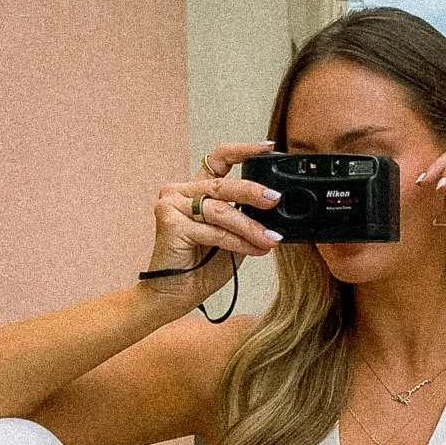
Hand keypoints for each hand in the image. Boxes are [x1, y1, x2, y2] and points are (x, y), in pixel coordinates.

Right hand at [141, 141, 283, 306]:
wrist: (174, 296)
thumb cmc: (201, 268)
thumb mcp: (234, 238)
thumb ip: (246, 220)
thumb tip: (276, 209)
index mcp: (195, 191)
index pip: (218, 160)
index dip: (244, 150)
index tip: (269, 148)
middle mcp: (180, 192)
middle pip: (222, 184)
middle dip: (253, 192)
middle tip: (275, 199)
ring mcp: (171, 205)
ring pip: (220, 210)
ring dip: (250, 227)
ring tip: (271, 239)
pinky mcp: (170, 223)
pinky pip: (213, 230)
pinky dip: (237, 241)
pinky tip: (254, 249)